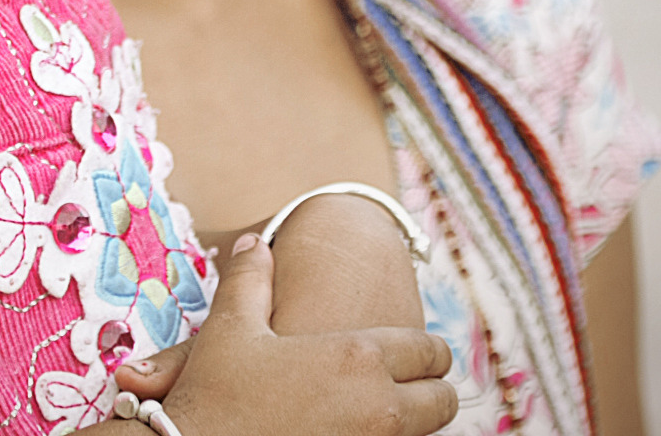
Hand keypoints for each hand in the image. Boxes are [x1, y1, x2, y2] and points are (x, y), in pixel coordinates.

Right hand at [113, 234, 456, 435]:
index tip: (416, 352)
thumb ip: (249, 279)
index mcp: (357, 357)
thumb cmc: (216, 392)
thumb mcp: (230, 327)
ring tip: (389, 409)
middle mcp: (379, 405)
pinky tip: (363, 430)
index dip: (428, 350)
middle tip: (411, 384)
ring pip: (429, 433)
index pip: (430, 351)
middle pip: (444, 400)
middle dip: (433, 389)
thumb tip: (253, 243)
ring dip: (417, 420)